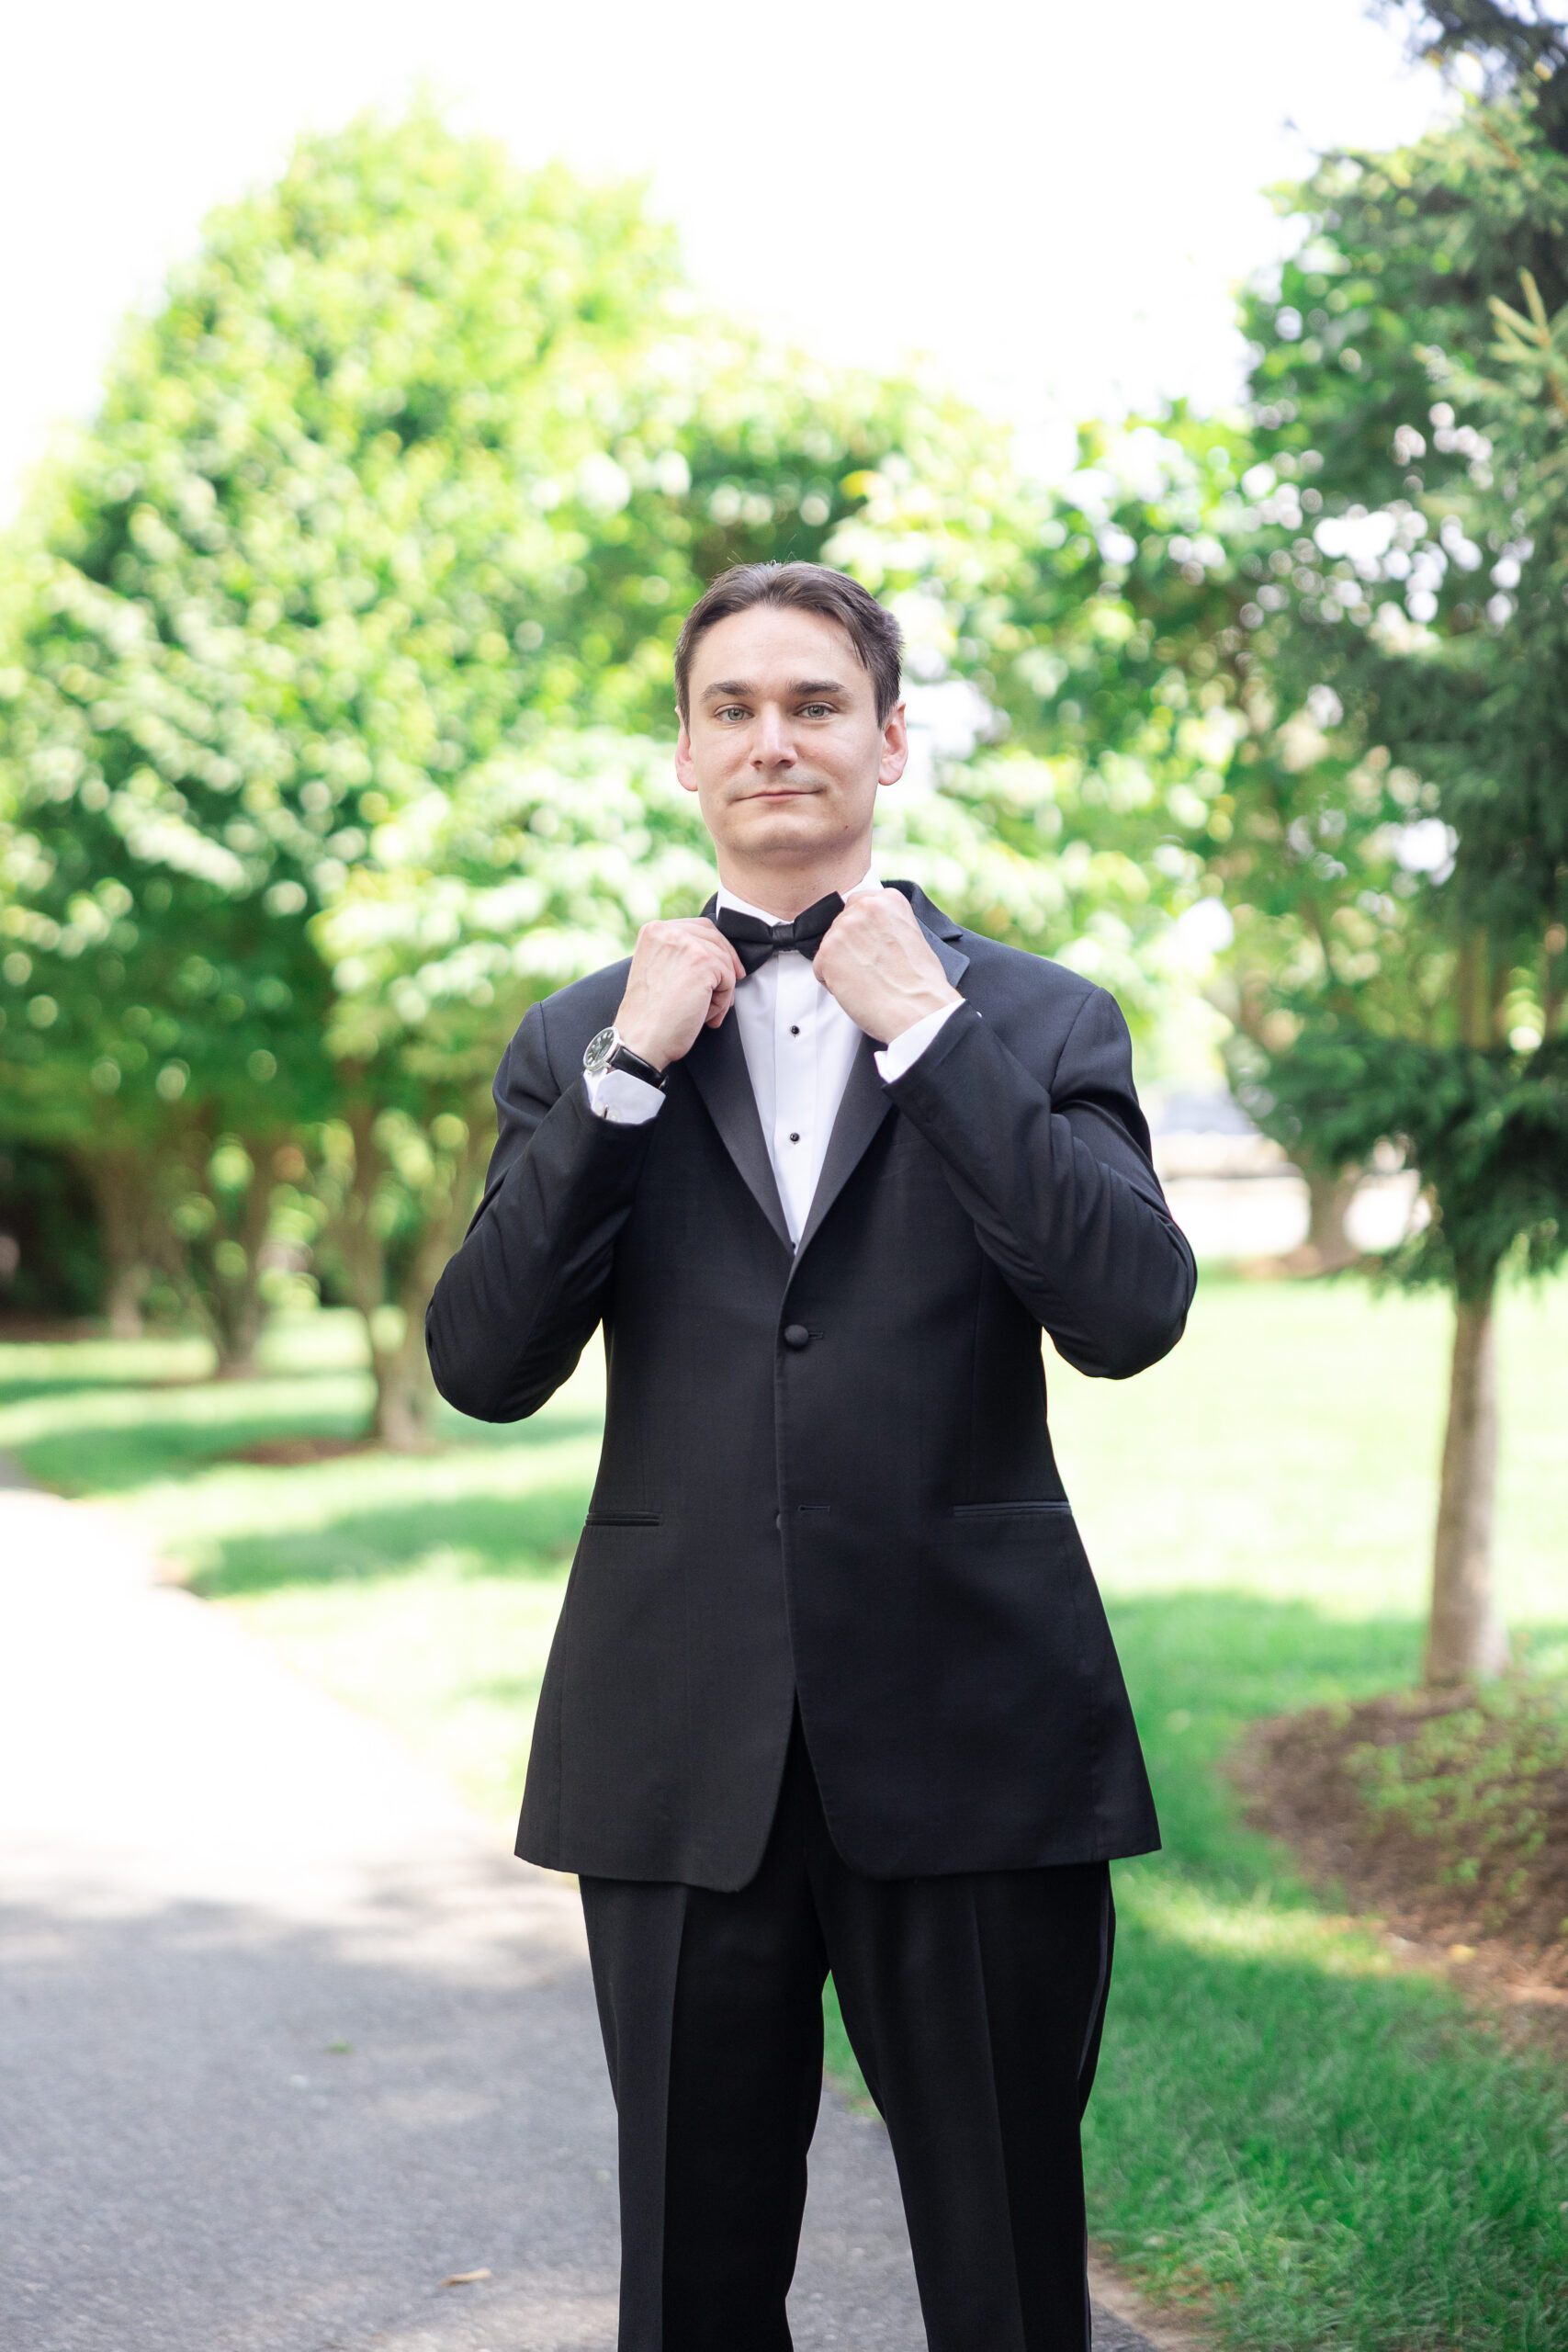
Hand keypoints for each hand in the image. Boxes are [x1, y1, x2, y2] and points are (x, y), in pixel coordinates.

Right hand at [614, 918, 745, 1069]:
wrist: (641, 1040)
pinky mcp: (702, 961)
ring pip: (724, 961)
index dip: (716, 949)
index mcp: (654, 931)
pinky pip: (729, 978)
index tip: (725, 970)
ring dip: (721, 990)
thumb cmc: (649, 1016)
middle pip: (716, 939)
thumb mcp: (659, 970)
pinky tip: (704, 1015)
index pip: (699, 928)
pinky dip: (721, 1001)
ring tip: (705, 1012)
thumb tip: (717, 956)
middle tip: (724, 993)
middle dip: (726, 967)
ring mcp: (686, 944)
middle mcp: (668, 931)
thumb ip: (680, 956)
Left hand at [814, 891, 960, 1042]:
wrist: (918, 1009)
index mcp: (888, 899)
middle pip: (840, 925)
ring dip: (842, 965)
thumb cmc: (920, 983)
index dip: (862, 932)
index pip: (857, 906)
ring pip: (829, 947)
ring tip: (868, 980)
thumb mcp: (911, 935)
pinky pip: (819, 969)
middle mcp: (864, 907)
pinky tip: (856, 989)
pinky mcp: (827, 952)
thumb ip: (886, 924)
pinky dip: (832, 983)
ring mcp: (843, 929)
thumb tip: (870, 932)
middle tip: (872, 969)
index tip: (873, 947)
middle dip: (850, 948)